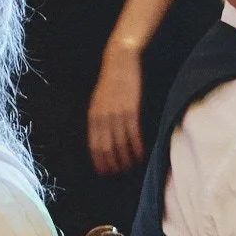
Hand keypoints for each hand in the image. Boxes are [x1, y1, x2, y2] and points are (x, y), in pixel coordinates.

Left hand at [87, 38, 145, 173]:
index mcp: (93, 116)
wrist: (119, 61)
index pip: (94, 146)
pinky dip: (137, 146)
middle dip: (113, 164)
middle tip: (120, 174)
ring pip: (121, 143)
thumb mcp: (98, 101)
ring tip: (132, 167)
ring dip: (127, 158)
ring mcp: (117, 113)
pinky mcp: (131, 109)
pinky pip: (134, 134)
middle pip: (107, 148)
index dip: (100, 161)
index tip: (105, 173)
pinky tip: (142, 154)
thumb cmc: (110, 82)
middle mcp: (103, 117)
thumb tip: (102, 138)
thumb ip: (99, 118)